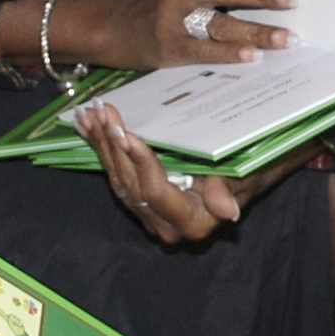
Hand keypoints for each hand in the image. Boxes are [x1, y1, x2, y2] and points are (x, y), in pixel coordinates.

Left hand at [77, 108, 289, 245]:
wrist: (244, 175)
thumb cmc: (247, 172)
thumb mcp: (241, 178)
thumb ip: (226, 192)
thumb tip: (228, 211)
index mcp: (189, 223)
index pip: (156, 191)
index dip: (141, 163)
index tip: (128, 134)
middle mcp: (164, 223)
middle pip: (130, 183)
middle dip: (114, 145)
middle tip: (104, 112)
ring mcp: (148, 212)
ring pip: (117, 178)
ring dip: (101, 143)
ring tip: (91, 112)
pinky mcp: (138, 198)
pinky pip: (115, 173)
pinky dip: (101, 147)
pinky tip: (87, 124)